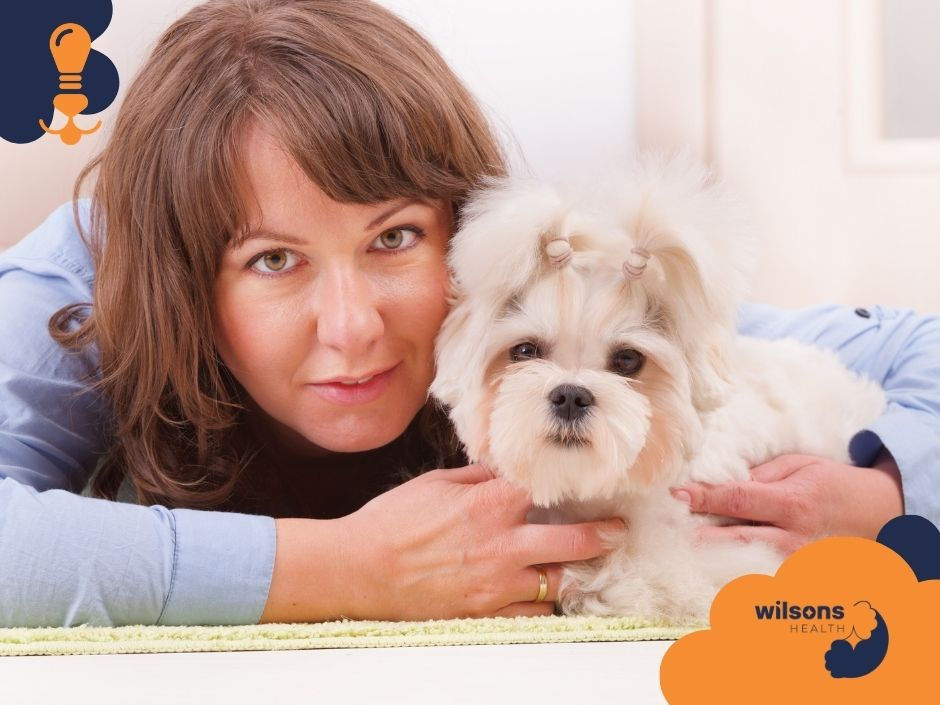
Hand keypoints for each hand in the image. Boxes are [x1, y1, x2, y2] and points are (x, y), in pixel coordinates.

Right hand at [337, 463, 625, 619]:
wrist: (358, 569)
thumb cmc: (391, 521)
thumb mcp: (435, 482)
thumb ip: (478, 476)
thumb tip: (505, 471)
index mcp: (489, 503)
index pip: (549, 490)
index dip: (573, 484)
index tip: (589, 484)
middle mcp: (502, 544)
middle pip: (573, 541)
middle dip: (602, 535)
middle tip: (616, 531)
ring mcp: (496, 584)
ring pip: (559, 582)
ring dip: (573, 572)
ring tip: (583, 565)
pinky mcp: (485, 613)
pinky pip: (532, 612)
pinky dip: (542, 602)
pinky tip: (544, 591)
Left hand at [671, 451, 903, 555]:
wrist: (877, 516)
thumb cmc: (832, 484)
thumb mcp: (798, 465)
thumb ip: (758, 476)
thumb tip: (718, 484)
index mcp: (792, 504)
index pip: (737, 500)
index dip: (703, 497)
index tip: (676, 494)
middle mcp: (792, 538)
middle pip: (732, 539)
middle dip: (697, 532)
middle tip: (668, 526)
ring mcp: (794, 564)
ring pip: (741, 563)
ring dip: (711, 554)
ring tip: (682, 544)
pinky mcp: (796, 579)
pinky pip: (756, 577)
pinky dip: (732, 570)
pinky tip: (710, 563)